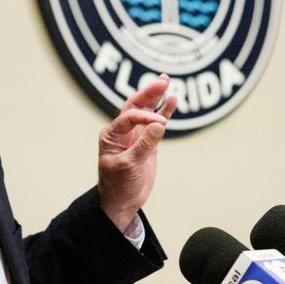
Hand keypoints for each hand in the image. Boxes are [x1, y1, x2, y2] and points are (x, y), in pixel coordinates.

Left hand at [97, 74, 176, 231]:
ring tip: (166, 80)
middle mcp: (122, 131)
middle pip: (136, 105)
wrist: (122, 203)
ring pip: (147, 111)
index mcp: (111, 135)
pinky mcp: (148, 143)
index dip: (146, 116)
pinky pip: (157, 124)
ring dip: (156, 97)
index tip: (161, 124)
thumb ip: (144, 144)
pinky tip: (173, 100)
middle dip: (149, 92)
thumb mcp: (129, 165)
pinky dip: (165, 112)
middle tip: (163, 80)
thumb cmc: (118, 185)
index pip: (129, 116)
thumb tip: (160, 124)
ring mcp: (136, 136)